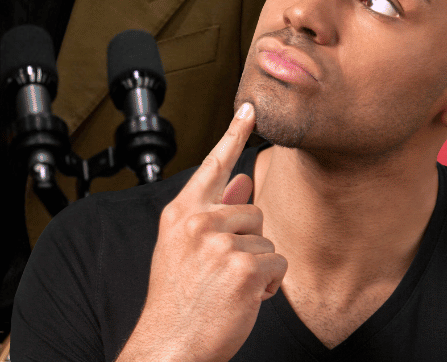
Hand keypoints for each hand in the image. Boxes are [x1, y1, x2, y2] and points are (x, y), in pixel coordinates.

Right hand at [118, 104, 286, 361]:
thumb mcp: (184, 249)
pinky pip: (277, 264)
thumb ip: (213, 213)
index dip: (233, 135)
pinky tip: (244, 299)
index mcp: (180, 214)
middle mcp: (198, 222)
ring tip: (230, 288)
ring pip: (266, 239)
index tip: (250, 108)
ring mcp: (220, 243)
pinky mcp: (243, 267)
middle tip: (224, 271)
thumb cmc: (178, 302)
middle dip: (249, 241)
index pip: (212, 165)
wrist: (169, 345)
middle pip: (252, 210)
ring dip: (258, 266)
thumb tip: (242, 181)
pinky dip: (268, 285)